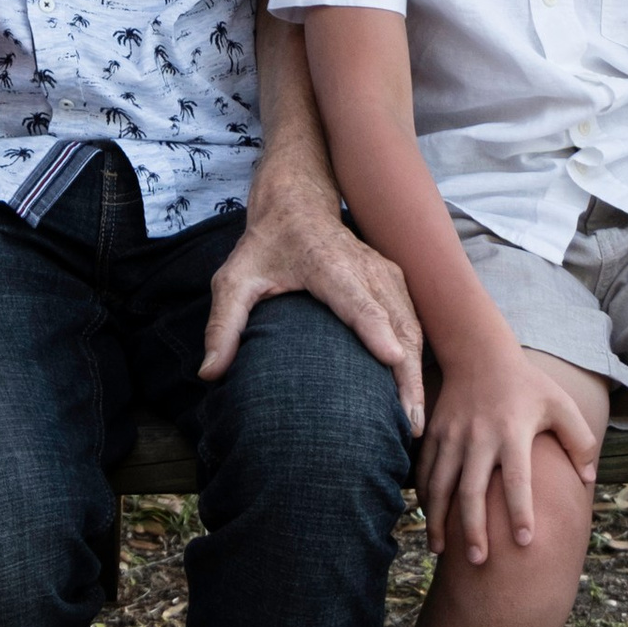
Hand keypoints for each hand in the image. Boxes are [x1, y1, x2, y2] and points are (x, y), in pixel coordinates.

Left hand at [199, 154, 422, 423]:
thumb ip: (223, 325)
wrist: (297, 205)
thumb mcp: (233, 280)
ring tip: (414, 420)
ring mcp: (385, 272)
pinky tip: (413, 395)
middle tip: (409, 422)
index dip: (375, 329)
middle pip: (396, 322)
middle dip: (407, 372)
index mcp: (326, 264)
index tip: (392, 359)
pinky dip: (418, 359)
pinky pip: (413, 323)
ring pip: (411, 326)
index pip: (355, 299)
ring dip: (418, 373)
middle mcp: (364, 267)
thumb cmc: (264, 247)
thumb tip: (209, 374)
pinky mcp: (395, 281)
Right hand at [417, 337, 599, 561]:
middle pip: (472, 490)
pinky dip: (423, 498)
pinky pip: (423, 471)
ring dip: (438, 520)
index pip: (517, 479)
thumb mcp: (561, 404)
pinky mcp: (434, 434)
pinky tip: (427, 520)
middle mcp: (479, 437)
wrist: (479, 353)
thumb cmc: (527, 384)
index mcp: (512, 432)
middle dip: (473, 529)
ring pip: (440, 485)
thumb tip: (589, 480)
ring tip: (441, 552)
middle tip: (478, 561)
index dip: (521, 511)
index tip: (524, 542)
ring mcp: (452, 436)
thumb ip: (580, 440)